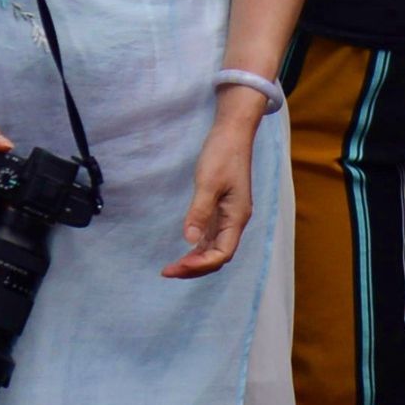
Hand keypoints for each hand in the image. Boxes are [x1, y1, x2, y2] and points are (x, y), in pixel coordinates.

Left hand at [162, 95, 257, 279]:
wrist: (232, 133)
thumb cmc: (223, 154)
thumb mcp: (208, 182)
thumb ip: (199, 212)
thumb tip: (189, 240)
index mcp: (237, 217)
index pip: (222, 254)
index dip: (201, 264)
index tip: (178, 265)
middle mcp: (235, 221)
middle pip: (217, 256)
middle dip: (195, 267)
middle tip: (168, 272)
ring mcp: (228, 216)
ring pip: (214, 248)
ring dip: (195, 260)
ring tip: (172, 267)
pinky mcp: (221, 209)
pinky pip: (211, 236)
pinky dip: (197, 247)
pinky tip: (184, 250)